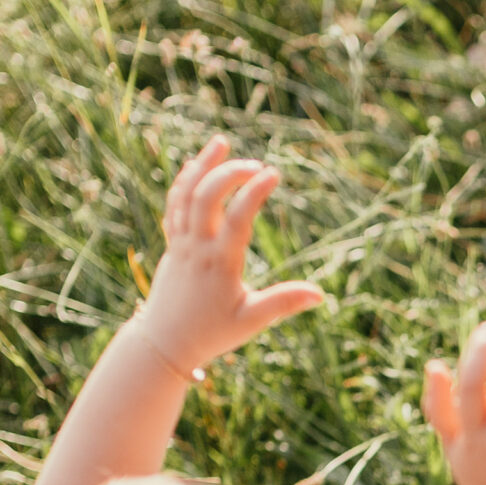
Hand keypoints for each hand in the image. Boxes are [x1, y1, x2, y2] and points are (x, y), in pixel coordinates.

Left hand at [137, 136, 321, 377]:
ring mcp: (181, 243)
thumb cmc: (212, 333)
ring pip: (186, 194)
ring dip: (203, 165)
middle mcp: (197, 248)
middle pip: (206, 197)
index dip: (254, 193)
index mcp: (220, 265)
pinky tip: (196, 163)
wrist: (165, 342)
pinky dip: (184, 181)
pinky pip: (174, 204)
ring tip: (221, 141)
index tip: (273, 174)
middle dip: (229, 173)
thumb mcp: (251, 321)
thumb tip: (320, 295)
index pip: (237, 220)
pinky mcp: (172, 243)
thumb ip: (283, 303)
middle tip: (255, 165)